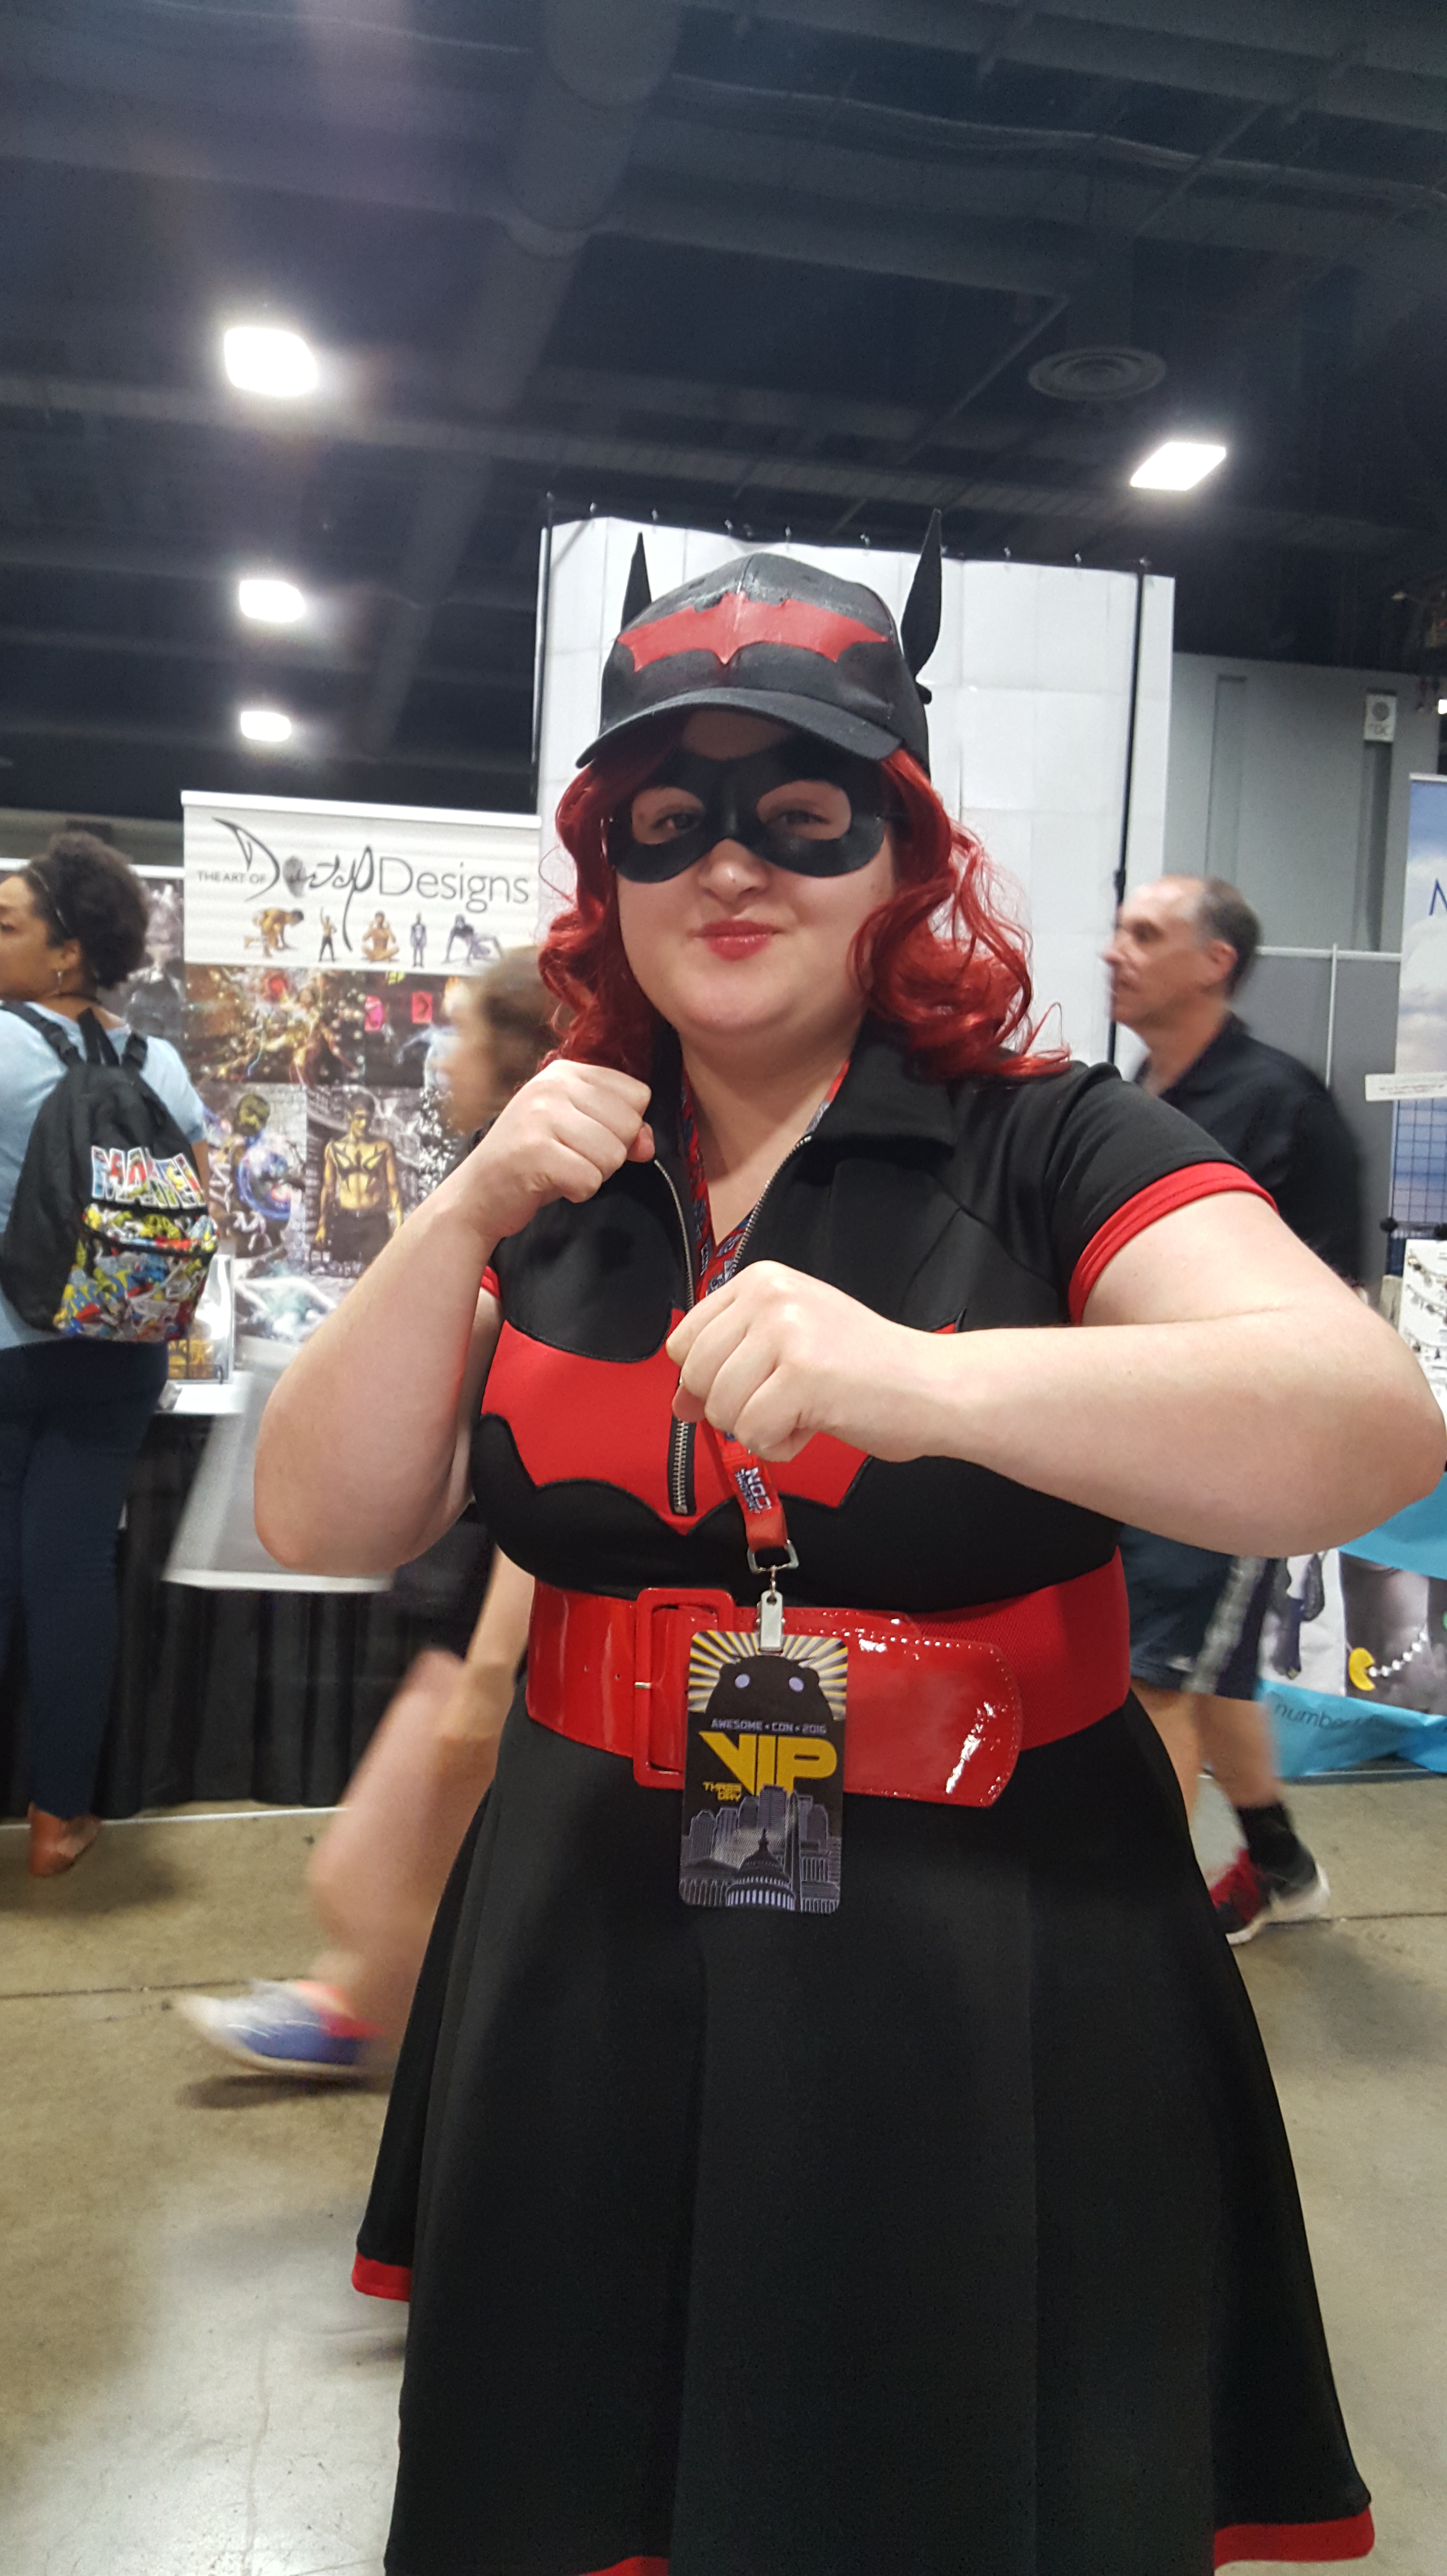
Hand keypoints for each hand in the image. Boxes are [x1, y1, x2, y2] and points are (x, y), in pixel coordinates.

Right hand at [460, 1059, 653, 1240]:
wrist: (478, 1193)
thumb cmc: (533, 1161)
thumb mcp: (578, 1134)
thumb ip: (619, 1130)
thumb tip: (646, 1144)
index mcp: (565, 1073)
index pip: (636, 1094)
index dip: (624, 1127)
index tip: (591, 1138)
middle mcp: (551, 1086)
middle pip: (629, 1125)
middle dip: (610, 1154)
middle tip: (572, 1157)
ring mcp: (540, 1117)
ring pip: (613, 1154)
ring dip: (594, 1174)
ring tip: (561, 1169)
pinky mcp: (534, 1152)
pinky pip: (590, 1179)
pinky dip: (578, 1192)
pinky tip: (553, 1184)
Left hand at [666, 1262, 937, 1464]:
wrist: (933, 1386)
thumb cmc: (868, 1370)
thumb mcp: (789, 1345)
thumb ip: (731, 1363)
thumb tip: (680, 1402)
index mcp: (763, 1280)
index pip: (685, 1339)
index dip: (703, 1379)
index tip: (742, 1389)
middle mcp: (771, 1296)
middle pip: (695, 1375)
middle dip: (731, 1407)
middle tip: (782, 1402)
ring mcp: (787, 1332)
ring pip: (720, 1408)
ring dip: (759, 1428)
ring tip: (805, 1409)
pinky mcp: (803, 1375)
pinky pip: (754, 1433)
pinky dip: (781, 1446)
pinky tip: (815, 1424)